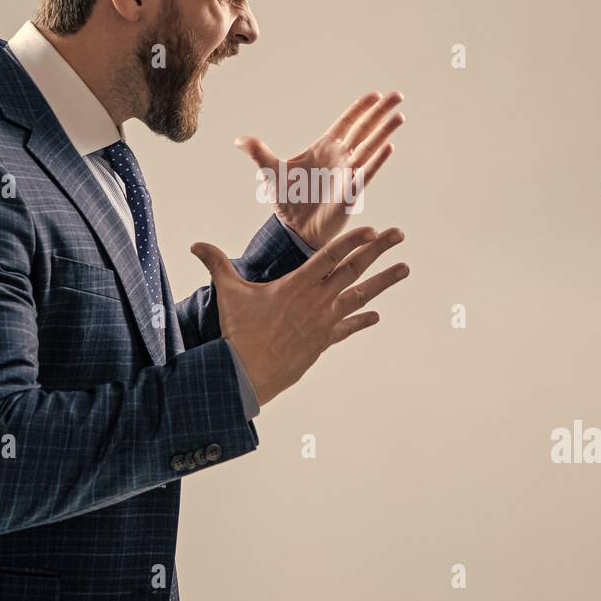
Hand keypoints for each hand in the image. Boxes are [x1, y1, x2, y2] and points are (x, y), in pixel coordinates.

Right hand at [190, 226, 408, 404]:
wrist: (249, 372)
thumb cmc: (239, 331)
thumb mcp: (229, 293)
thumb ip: (216, 264)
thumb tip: (195, 244)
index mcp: (298, 283)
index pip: (331, 255)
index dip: (353, 240)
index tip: (372, 228)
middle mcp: (317, 300)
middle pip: (354, 268)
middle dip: (378, 249)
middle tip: (399, 235)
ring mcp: (324, 321)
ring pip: (360, 295)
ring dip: (384, 281)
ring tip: (405, 268)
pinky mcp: (324, 341)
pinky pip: (349, 328)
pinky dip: (362, 320)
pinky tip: (376, 315)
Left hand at [235, 91, 403, 249]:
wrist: (294, 229)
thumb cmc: (287, 201)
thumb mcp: (270, 172)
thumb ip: (259, 153)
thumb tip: (239, 140)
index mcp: (324, 148)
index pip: (347, 123)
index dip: (360, 108)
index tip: (375, 94)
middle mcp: (340, 158)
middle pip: (364, 130)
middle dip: (380, 112)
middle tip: (398, 95)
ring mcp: (347, 173)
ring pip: (370, 148)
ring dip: (384, 132)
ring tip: (399, 116)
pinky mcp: (350, 191)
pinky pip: (366, 172)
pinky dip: (376, 160)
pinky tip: (388, 147)